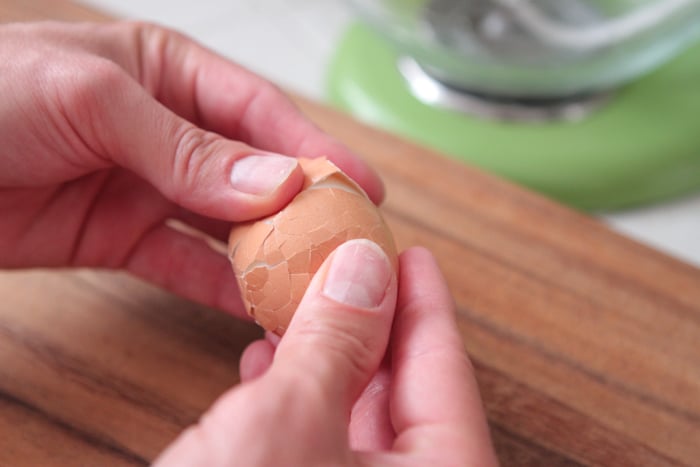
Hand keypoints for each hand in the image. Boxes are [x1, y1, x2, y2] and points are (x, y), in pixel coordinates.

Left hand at [0, 21, 381, 317]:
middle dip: (302, 206)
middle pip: (252, 172)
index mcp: (166, 72)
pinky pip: (183, 264)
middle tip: (351, 241)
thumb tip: (274, 183)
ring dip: (268, 252)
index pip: (257, 113)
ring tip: (314, 279)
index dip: (314, 148)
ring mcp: (147, 187)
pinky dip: (220, 286)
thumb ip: (185, 147)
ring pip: (225, 224)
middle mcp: (167, 130)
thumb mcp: (92, 100)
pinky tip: (256, 303)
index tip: (362, 185)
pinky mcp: (122, 237)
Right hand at [155, 242, 498, 465]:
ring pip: (357, 417)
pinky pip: (320, 444)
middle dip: (371, 323)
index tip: (412, 253)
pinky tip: (268, 363)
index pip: (445, 372)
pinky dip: (296, 397)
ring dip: (327, 355)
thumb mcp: (291, 420)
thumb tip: (367, 266)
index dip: (425, 302)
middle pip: (404, 393)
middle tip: (352, 266)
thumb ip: (338, 340)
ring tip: (304, 302)